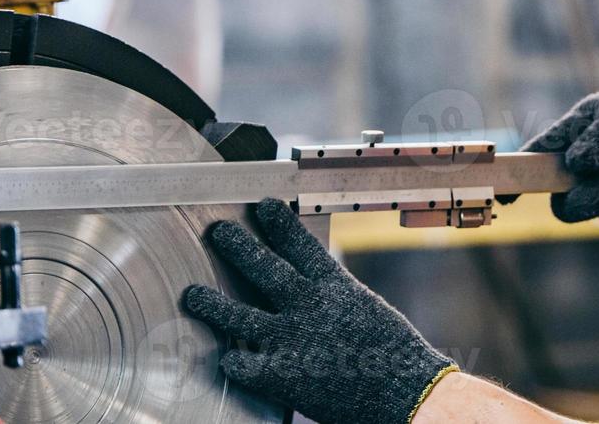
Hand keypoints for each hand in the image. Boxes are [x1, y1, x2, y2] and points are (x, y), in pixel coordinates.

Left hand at [182, 199, 457, 423]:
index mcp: (335, 286)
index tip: (262, 206)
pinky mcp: (281, 374)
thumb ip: (335, 297)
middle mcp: (308, 306)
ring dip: (211, 303)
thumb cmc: (393, 354)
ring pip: (238, 314)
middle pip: (263, 268)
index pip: (300, 245)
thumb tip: (316, 285)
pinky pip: (242, 362)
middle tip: (218, 232)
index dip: (279, 223)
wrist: (406, 392)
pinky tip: (227, 357)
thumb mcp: (367, 310)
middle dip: (237, 247)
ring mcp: (291, 339)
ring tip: (191, 294)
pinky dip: (233, 360)